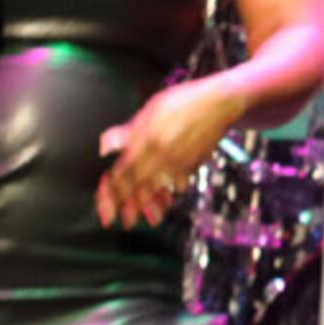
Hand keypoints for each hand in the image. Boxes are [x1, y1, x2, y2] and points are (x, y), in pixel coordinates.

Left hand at [95, 80, 237, 228]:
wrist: (218, 104)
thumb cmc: (184, 102)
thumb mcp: (149, 110)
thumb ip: (126, 132)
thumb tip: (105, 145)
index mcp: (144, 142)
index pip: (122, 173)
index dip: (112, 191)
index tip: (106, 201)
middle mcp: (160, 156)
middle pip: (139, 187)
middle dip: (128, 207)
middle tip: (122, 222)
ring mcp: (178, 163)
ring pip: (159, 190)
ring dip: (150, 207)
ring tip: (146, 219)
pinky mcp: (192, 166)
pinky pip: (178, 186)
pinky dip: (171, 195)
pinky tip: (167, 198)